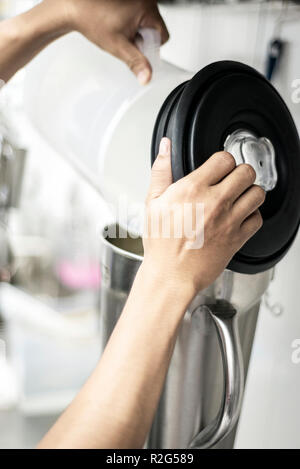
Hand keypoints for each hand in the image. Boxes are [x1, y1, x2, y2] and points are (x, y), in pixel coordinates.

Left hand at [58, 0, 168, 83]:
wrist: (75, 6)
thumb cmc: (93, 20)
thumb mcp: (118, 46)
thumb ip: (136, 62)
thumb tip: (147, 77)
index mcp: (147, 7)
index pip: (163, 35)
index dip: (151, 46)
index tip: (137, 47)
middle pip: (155, 28)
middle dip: (142, 38)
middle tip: (125, 38)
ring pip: (147, 21)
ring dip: (136, 30)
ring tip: (119, 29)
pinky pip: (139, 13)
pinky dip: (131, 21)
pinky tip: (118, 22)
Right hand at [143, 138, 264, 295]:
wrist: (171, 275)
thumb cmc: (161, 244)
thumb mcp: (153, 203)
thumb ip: (161, 171)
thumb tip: (165, 147)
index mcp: (193, 189)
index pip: (224, 159)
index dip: (223, 161)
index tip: (219, 168)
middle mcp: (214, 202)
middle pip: (246, 172)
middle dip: (239, 173)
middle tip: (231, 181)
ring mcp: (229, 220)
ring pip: (257, 194)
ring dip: (250, 192)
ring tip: (238, 197)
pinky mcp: (238, 238)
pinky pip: (258, 219)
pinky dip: (252, 216)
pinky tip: (239, 217)